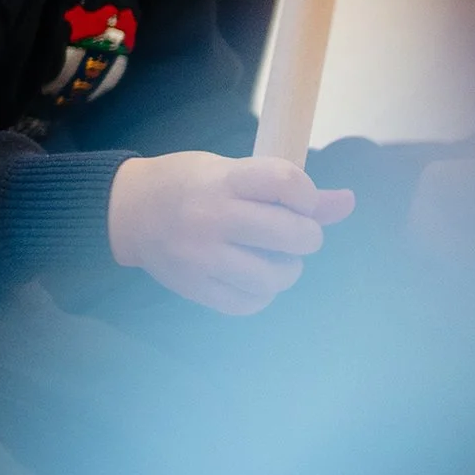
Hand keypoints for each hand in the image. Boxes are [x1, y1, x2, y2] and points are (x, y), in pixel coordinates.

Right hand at [107, 151, 354, 314]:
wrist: (127, 211)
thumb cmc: (187, 183)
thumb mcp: (231, 171)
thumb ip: (288, 190)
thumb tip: (347, 203)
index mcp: (223, 179)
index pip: (286, 183)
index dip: (307, 195)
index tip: (298, 201)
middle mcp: (213, 217)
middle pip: (292, 235)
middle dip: (306, 237)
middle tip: (292, 235)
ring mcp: (202, 256)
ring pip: (276, 276)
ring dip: (287, 270)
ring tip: (272, 259)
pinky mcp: (195, 287)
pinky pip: (250, 303)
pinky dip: (261, 294)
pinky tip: (251, 278)